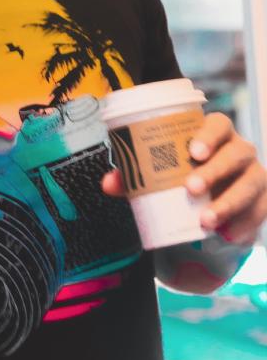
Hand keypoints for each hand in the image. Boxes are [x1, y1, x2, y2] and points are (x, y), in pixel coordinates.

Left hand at [102, 112, 266, 245]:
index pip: (219, 124)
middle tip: (191, 188)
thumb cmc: (181, 175)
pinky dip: (245, 223)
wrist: (208, 203)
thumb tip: (107, 183)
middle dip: (215, 170)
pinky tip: (228, 235)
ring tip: (206, 221)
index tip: (193, 151)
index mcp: (215, 135)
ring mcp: (255, 174)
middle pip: (236, 153)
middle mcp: (239, 150)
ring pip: (251, 182)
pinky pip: (262, 210)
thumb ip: (134, 176)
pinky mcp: (263, 200)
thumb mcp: (157, 174)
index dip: (209, 134)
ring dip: (229, 202)